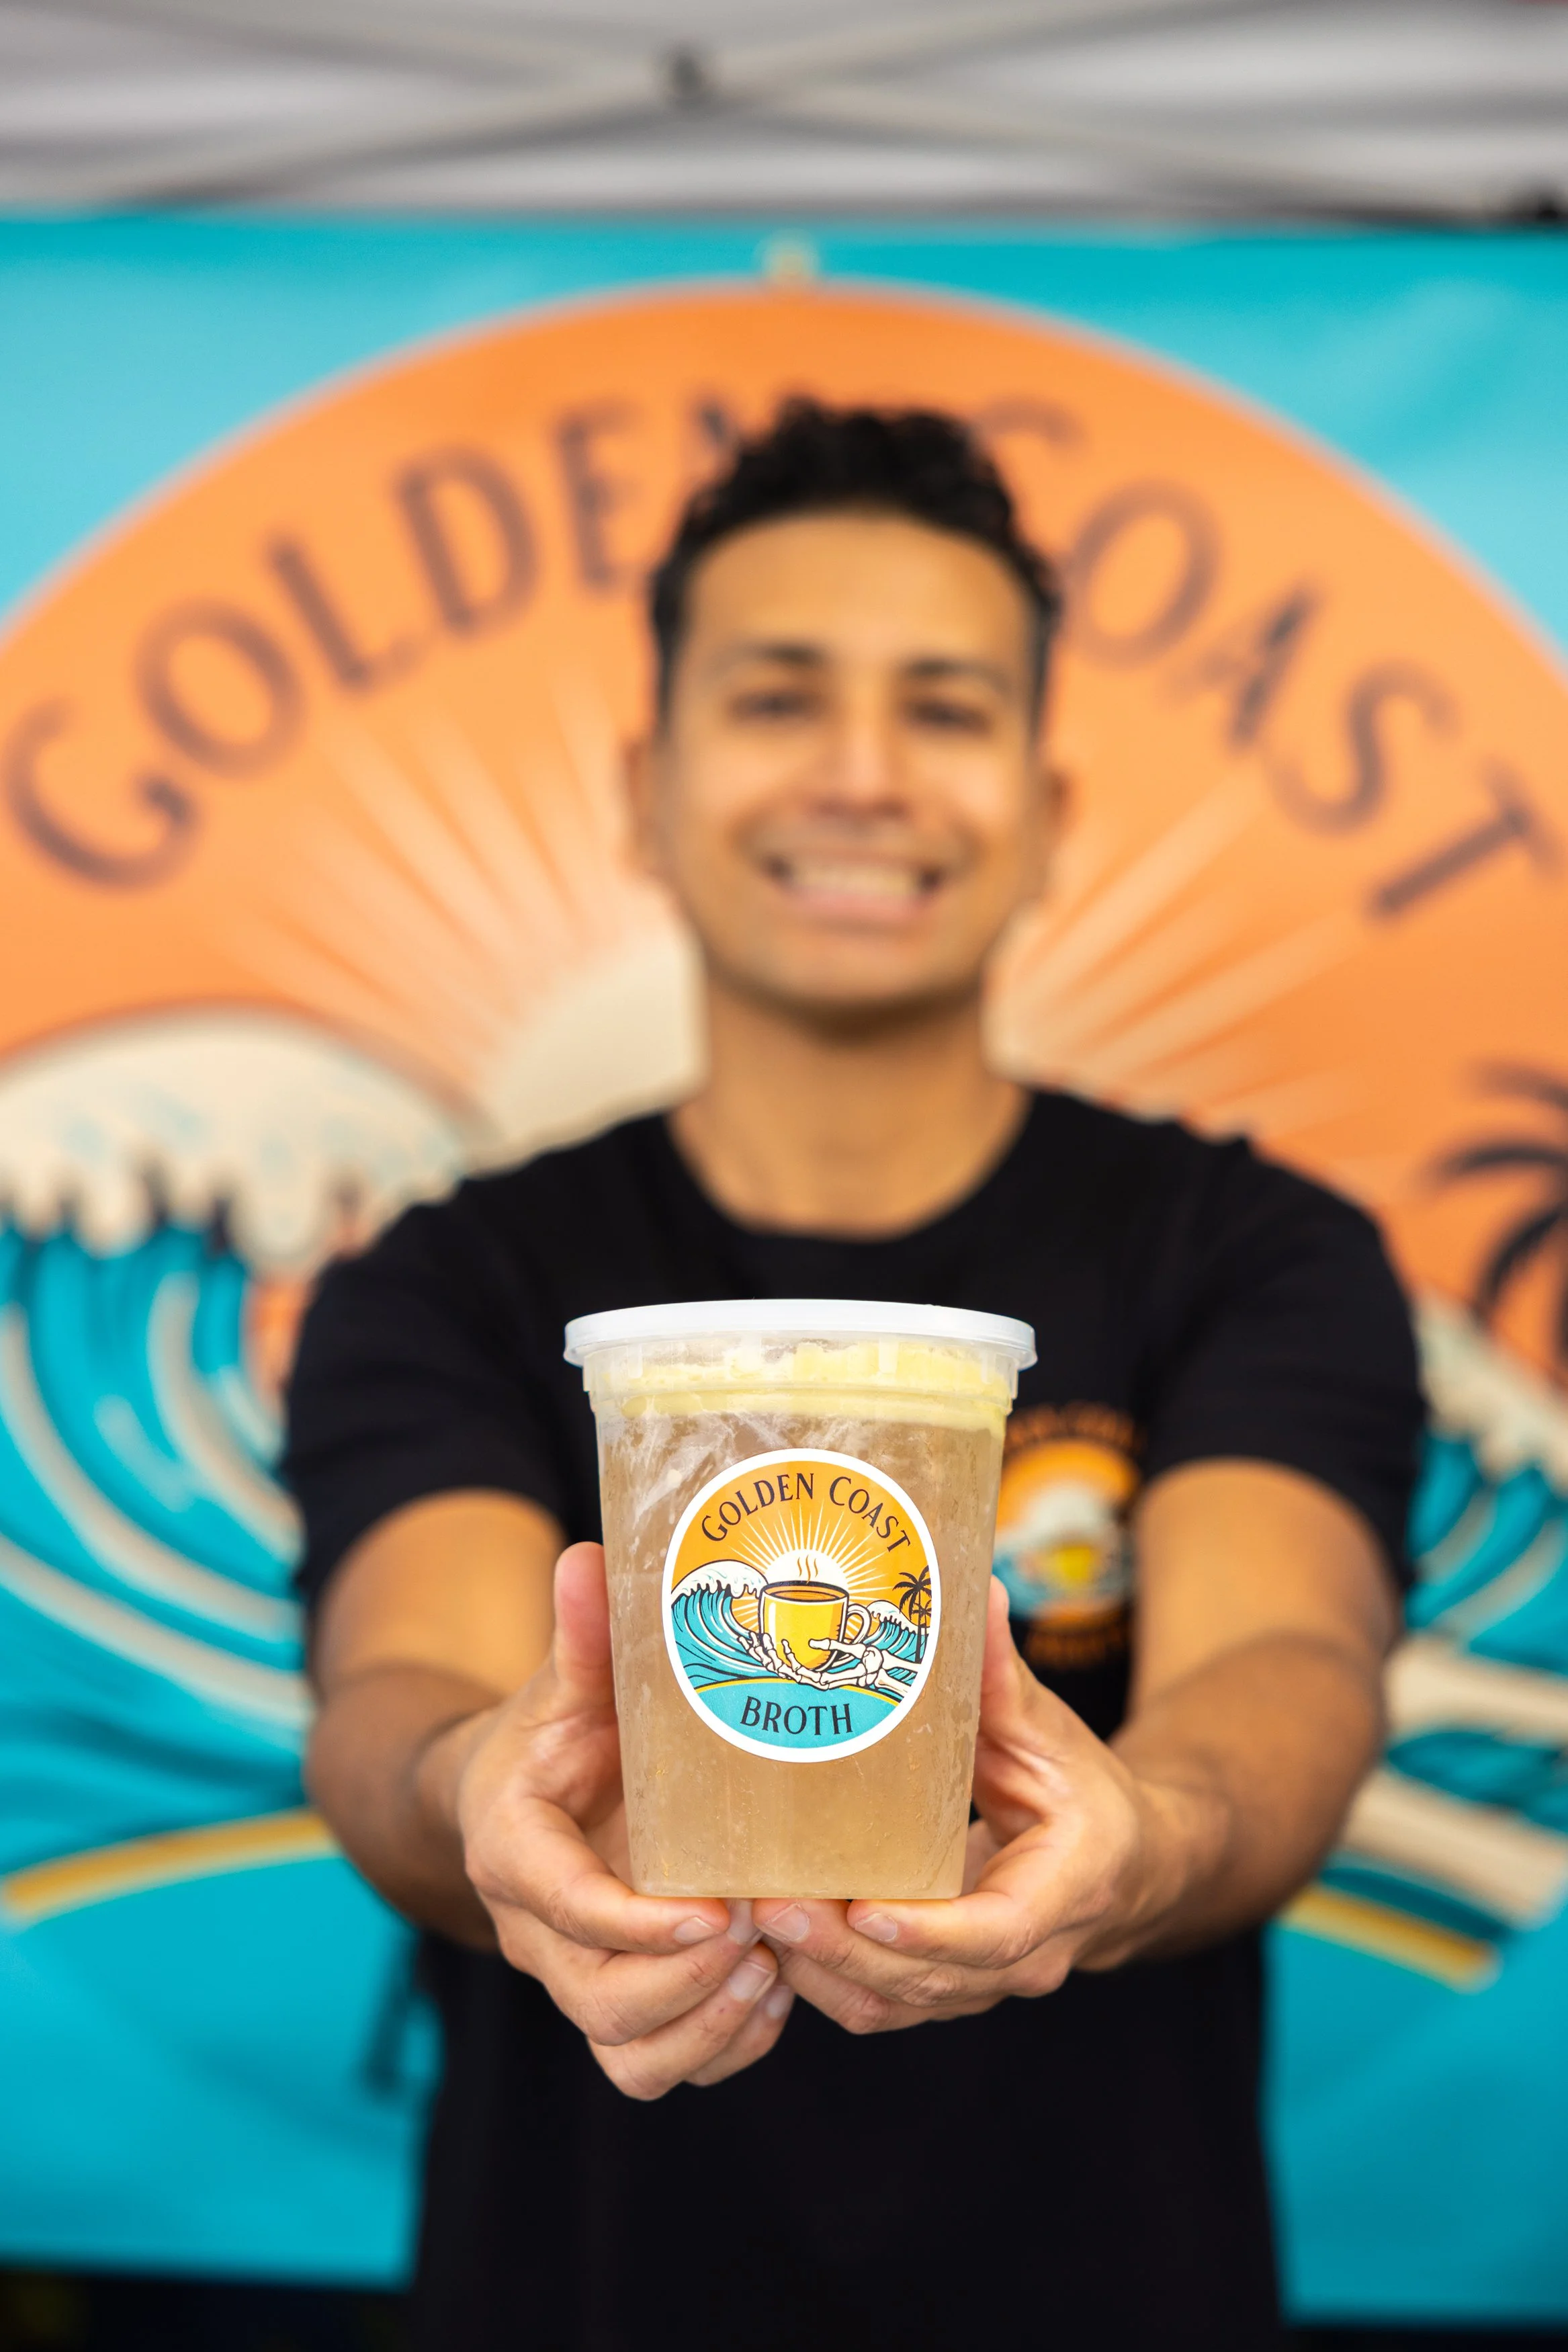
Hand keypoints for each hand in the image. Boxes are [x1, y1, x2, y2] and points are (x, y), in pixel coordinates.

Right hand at [435, 1542, 793, 2097]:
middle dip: (688, 1983)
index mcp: (515, 1848)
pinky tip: (775, 1993)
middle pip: (599, 2003)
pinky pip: (662, 2065)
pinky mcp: (622, 2003)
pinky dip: (723, 2045)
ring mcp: (579, 1977)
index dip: (633, 1923)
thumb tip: (591, 1557)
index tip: (715, 1915)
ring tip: (777, 1969)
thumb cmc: (557, 1732)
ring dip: (711, 2026)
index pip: (560, 1906)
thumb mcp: (566, 1682)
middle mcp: (539, 1931)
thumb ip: (583, 1637)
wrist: (522, 1795)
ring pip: (631, 2056)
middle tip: (765, 1935)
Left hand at [753, 1579, 1214, 2034]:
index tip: (862, 1911)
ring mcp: (983, 1986)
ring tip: (751, 1919)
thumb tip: (973, 1588)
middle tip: (766, 1905)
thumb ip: (1005, 1677)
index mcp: (1064, 1891)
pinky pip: (879, 2006)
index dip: (927, 1932)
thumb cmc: (1085, 1793)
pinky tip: (770, 1940)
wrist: (1128, 1866)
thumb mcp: (1052, 1731)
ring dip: (819, 1973)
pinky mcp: (946, 1991)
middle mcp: (1026, 1958)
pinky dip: (823, 1983)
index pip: (995, 1935)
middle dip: (840, 1951)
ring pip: (893, 2005)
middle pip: (927, 1979)